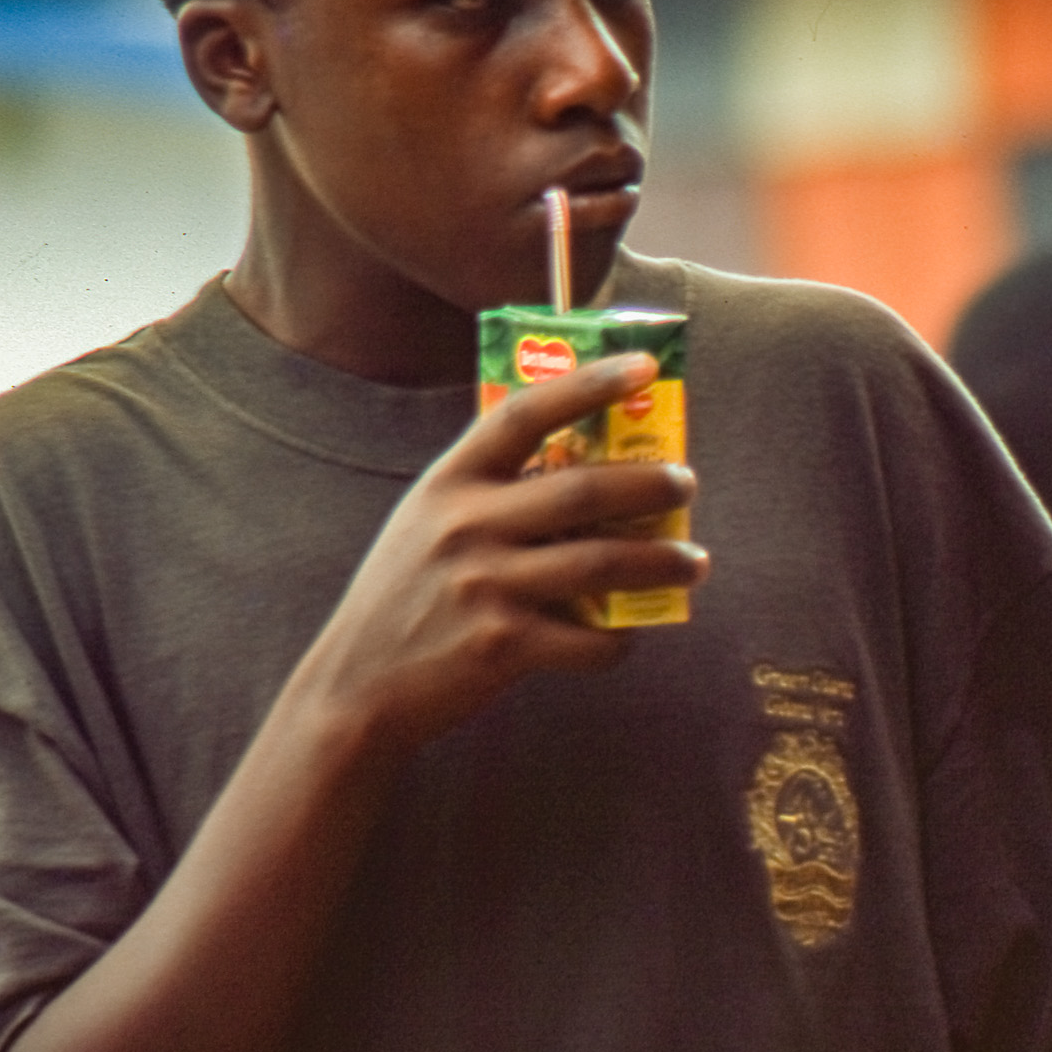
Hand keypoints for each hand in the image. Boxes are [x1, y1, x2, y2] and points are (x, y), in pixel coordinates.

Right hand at [296, 352, 706, 754]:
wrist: (358, 684)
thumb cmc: (406, 592)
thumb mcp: (428, 519)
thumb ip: (489, 488)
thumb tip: (579, 461)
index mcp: (450, 482)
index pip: (525, 412)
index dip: (588, 384)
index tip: (643, 366)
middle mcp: (467, 526)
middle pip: (583, 490)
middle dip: (650, 484)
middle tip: (686, 484)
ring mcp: (485, 587)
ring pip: (600, 562)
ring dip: (661, 562)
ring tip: (693, 562)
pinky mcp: (502, 647)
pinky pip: (587, 638)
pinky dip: (619, 637)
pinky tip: (630, 632)